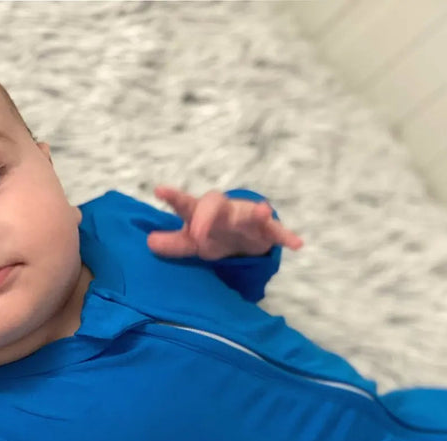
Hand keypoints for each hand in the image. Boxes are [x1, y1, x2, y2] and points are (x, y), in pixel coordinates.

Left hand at [147, 186, 303, 260]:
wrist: (244, 237)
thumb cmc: (214, 234)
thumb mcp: (191, 242)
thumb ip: (173, 243)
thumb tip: (149, 243)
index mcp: (203, 212)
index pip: (187, 204)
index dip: (174, 197)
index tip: (159, 190)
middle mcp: (224, 211)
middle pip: (216, 205)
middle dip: (208, 217)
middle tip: (198, 235)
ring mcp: (246, 218)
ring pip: (248, 214)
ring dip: (254, 213)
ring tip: (263, 210)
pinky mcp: (266, 230)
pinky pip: (277, 232)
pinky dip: (287, 237)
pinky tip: (298, 244)